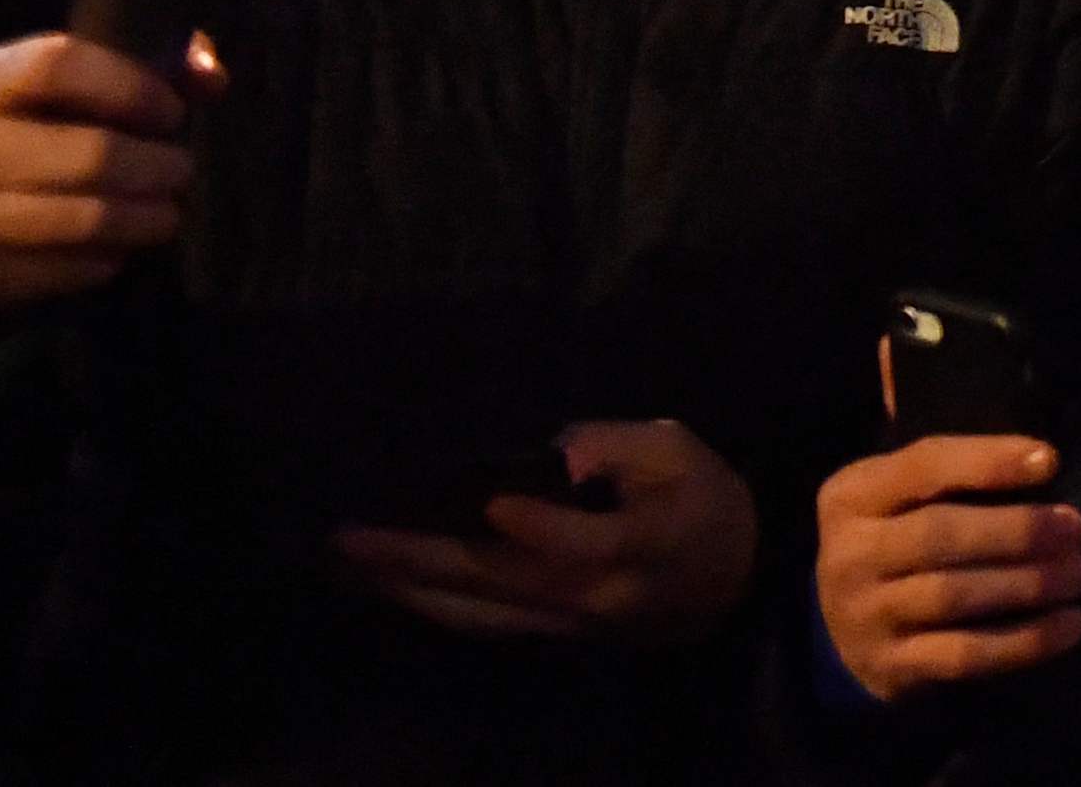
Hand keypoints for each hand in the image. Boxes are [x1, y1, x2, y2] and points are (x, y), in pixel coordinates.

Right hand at [0, 30, 205, 328]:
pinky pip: (66, 271)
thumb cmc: (15, 143)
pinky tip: (119, 247)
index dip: (131, 85)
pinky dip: (109, 260)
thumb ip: (139, 71)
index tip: (172, 112)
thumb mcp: (53, 96)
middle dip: (157, 167)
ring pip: (85, 221)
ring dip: (146, 219)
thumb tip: (212, 78)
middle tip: (180, 171)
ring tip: (165, 213)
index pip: (58, 65)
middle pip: (88, 156)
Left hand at [336, 417, 756, 646]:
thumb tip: (563, 454)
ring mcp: (567, 624)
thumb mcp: (682, 451)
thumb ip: (623, 444)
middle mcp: (594, 597)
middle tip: (352, 539)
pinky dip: (431, 605)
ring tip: (350, 565)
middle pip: (501, 583)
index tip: (494, 501)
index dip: (542, 526)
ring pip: (478, 612)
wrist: (729, 582)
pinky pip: (481, 623)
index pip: (586, 544)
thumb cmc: (704, 500)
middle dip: (422, 560)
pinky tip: (393, 587)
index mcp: (642, 545)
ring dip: (408, 590)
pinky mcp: (550, 635)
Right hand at [813, 434, 1080, 697]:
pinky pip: (964, 655)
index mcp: (854, 495)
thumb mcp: (900, 494)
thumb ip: (955, 470)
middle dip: (1016, 530)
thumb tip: (1045, 461)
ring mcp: (866, 616)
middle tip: (1075, 528)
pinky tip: (1070, 625)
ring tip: (1079, 574)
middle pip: (938, 535)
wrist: (839, 630)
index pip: (924, 466)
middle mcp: (850, 554)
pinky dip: (1024, 641)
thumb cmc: (895, 540)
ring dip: (1027, 584)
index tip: (1051, 462)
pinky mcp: (891, 667)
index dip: (989, 462)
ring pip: (953, 596)